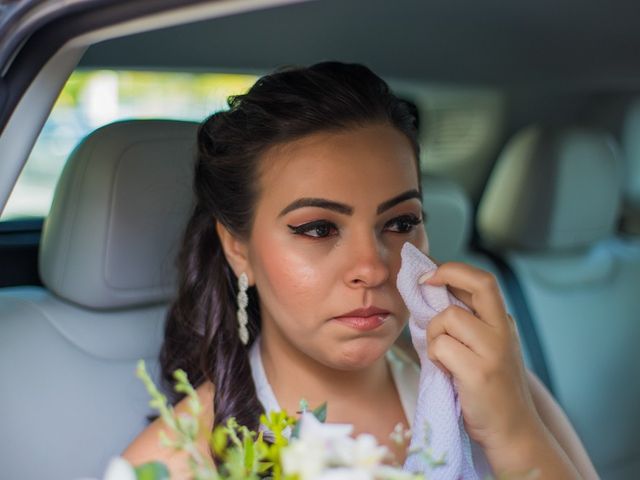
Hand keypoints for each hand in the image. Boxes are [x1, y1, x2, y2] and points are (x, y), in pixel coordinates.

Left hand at [421, 262, 541, 450]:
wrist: (512, 431)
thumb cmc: (490, 389)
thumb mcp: (485, 348)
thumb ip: (466, 322)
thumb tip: (430, 292)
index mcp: (503, 322)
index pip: (482, 280)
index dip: (453, 270)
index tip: (428, 276)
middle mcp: (503, 331)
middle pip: (479, 283)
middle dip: (445, 274)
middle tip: (423, 284)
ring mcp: (494, 351)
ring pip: (448, 318)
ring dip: (434, 335)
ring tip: (443, 357)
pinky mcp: (480, 372)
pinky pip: (440, 347)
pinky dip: (434, 357)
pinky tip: (446, 373)